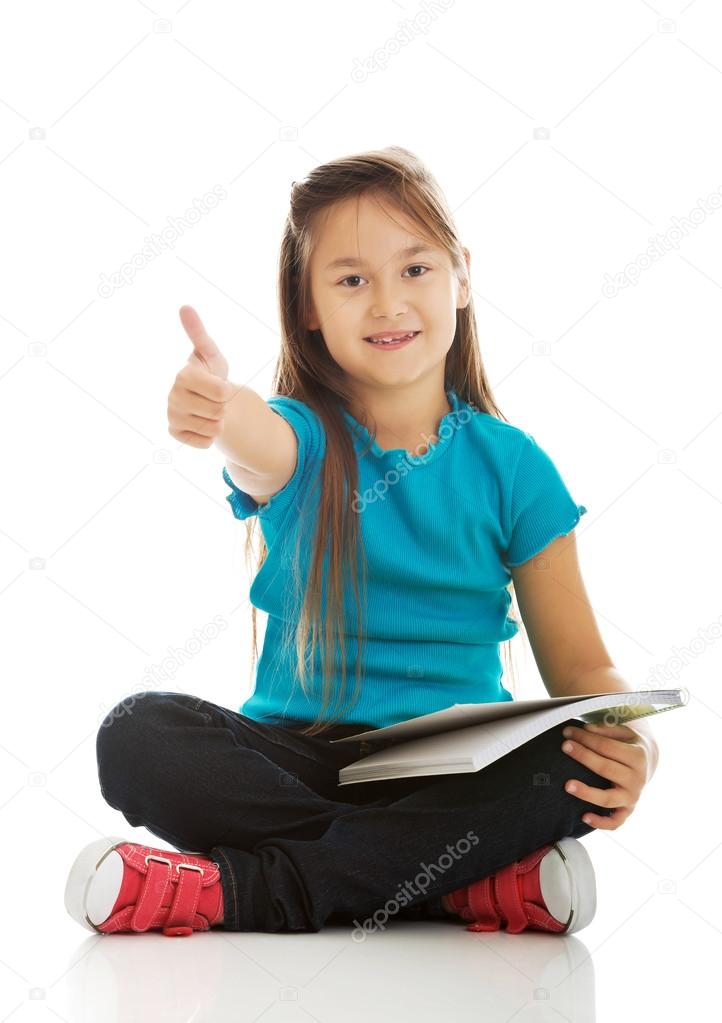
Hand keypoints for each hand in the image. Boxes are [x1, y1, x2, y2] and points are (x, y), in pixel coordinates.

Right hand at [167, 305, 237, 448]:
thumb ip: (199, 332)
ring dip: (218, 421)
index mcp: (183, 376)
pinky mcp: (174, 433)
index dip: (228, 391)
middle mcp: (172, 396)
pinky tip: (203, 423)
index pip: (222, 393)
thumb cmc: (211, 373)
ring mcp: (171, 416)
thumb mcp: (211, 353)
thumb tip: (184, 307)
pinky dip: (210, 436)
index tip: (220, 385)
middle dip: (224, 407)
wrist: (207, 400)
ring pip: (213, 429)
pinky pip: (205, 442)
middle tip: (215, 399)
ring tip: (210, 410)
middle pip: (218, 411)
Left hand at [561, 721, 655, 830]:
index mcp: (637, 757)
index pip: (606, 747)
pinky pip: (615, 822)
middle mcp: (637, 779)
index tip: (568, 733)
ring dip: (587, 793)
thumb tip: (586, 730)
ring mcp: (632, 797)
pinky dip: (601, 823)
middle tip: (565, 746)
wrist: (647, 762)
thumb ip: (605, 730)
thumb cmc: (629, 744)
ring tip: (567, 785)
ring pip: (608, 799)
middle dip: (583, 756)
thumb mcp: (623, 732)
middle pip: (605, 769)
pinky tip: (584, 817)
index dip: (586, 739)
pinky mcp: (627, 810)